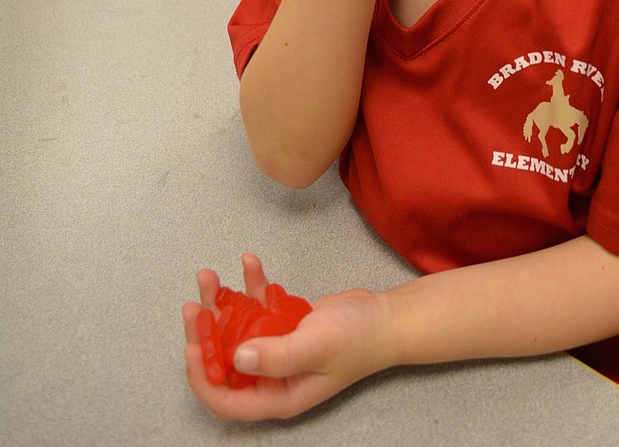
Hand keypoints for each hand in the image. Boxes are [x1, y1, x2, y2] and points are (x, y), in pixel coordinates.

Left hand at [183, 254, 391, 420]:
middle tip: (195, 303)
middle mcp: (271, 376)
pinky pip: (258, 307)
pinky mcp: (283, 325)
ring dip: (221, 303)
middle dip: (205, 332)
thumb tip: (235, 358)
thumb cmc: (356, 340)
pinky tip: (249, 262)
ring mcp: (276, 348)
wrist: (384, 317)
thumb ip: (276, 356)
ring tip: (209, 276)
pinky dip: (251, 286)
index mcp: (277, 396)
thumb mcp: (316, 347)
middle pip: (224, 360)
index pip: (225, 399)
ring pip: (236, 329)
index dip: (202, 376)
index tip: (192, 343)